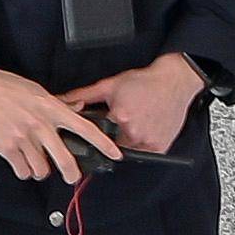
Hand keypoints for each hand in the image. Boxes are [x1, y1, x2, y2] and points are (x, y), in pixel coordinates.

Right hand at [0, 61, 99, 187]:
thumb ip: (59, 104)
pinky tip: (20, 163)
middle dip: (71, 173)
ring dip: (41, 171)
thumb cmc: (6, 86)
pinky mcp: (7, 147)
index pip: (85, 128)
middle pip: (65, 159)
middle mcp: (41, 125)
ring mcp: (23, 138)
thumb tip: (78, 108)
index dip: (103, 143)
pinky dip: (23, 171)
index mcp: (51, 109)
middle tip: (71, 177)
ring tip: (35, 163)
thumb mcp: (37, 90)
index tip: (115, 154)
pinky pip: (22, 170)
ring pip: (42, 169)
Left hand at [83, 54, 208, 160]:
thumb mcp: (110, 85)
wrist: (173, 81)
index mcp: (120, 118)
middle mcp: (134, 133)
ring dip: (129, 141)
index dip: (97, 131)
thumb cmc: (144, 82)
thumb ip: (83, 95)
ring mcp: (149, 141)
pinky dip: (144, 144)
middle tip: (124, 119)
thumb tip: (61, 100)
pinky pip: (146, 153)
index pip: (97, 136)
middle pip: (112, 145)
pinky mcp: (160, 146)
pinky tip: (146, 127)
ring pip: (129, 151)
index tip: (102, 126)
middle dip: (114, 135)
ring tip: (136, 121)